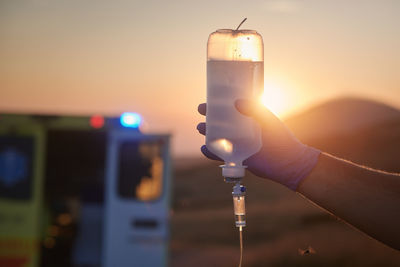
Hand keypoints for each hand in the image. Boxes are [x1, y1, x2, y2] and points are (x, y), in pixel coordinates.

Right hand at [197, 99, 319, 190]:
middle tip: (201, 111)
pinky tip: (204, 148)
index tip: (209, 98)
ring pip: (218, 137)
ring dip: (208, 133)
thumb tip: (236, 101)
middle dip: (210, 117)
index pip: (231, 109)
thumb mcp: (267, 119)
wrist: (287, 162)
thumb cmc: (280, 138)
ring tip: (201, 128)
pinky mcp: (237, 158)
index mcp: (249, 119)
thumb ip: (253, 109)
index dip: (219, 104)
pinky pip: (220, 155)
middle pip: (221, 122)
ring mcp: (238, 144)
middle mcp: (242, 131)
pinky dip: (210, 152)